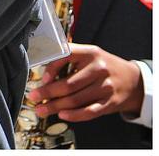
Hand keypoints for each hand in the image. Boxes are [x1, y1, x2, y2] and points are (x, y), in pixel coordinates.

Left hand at [27, 43, 144, 121]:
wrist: (133, 80)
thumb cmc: (103, 67)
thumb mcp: (89, 55)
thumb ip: (68, 60)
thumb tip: (43, 76)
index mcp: (90, 52)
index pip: (65, 56)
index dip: (51, 68)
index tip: (41, 78)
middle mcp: (99, 69)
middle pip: (68, 84)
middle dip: (47, 93)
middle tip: (34, 97)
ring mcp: (106, 87)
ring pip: (75, 100)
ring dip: (55, 107)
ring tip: (41, 109)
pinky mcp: (110, 102)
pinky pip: (89, 112)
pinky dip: (73, 115)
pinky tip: (62, 115)